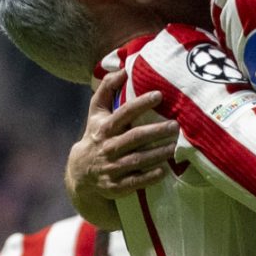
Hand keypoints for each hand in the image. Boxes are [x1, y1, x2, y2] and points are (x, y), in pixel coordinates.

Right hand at [67, 71, 178, 222]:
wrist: (80, 173)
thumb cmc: (95, 136)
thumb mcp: (95, 113)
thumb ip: (106, 90)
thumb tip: (122, 69)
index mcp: (103, 128)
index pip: (123, 114)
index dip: (140, 104)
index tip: (159, 95)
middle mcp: (107, 148)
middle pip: (134, 138)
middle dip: (155, 131)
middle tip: (175, 126)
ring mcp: (111, 168)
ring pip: (137, 160)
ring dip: (157, 154)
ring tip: (175, 146)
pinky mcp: (115, 186)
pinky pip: (134, 181)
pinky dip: (149, 177)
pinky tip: (164, 170)